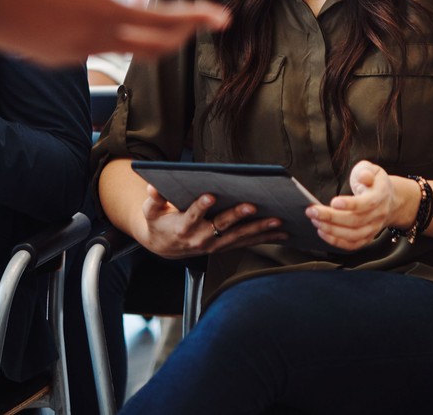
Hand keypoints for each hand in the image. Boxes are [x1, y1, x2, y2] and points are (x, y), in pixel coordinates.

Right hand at [0, 0, 227, 67]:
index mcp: (105, 15)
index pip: (166, 22)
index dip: (198, 19)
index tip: (225, 18)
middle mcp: (95, 42)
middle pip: (153, 46)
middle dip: (180, 34)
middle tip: (199, 20)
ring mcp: (76, 55)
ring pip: (126, 51)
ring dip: (149, 37)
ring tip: (159, 17)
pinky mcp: (57, 59)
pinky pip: (97, 51)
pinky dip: (114, 38)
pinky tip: (105, 19)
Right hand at [139, 189, 283, 259]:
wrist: (164, 246)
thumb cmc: (160, 223)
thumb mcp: (150, 211)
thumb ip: (153, 199)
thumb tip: (153, 186)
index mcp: (183, 227)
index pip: (192, 215)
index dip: (200, 206)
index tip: (209, 195)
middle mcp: (201, 238)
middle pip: (222, 226)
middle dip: (238, 216)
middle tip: (252, 205)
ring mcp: (215, 244)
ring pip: (239, 237)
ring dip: (259, 229)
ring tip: (277, 220)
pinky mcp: (225, 246)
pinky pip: (247, 242)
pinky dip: (264, 238)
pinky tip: (281, 232)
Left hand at [307, 161, 403, 250]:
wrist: (390, 200)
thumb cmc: (374, 182)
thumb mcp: (372, 170)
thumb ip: (366, 171)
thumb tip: (363, 177)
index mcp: (380, 195)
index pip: (367, 203)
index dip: (350, 204)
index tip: (333, 202)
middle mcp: (378, 214)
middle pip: (355, 221)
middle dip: (331, 217)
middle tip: (312, 211)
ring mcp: (373, 228)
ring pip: (353, 235)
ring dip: (332, 230)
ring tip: (315, 221)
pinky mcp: (367, 237)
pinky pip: (352, 244)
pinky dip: (336, 241)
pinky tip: (323, 232)